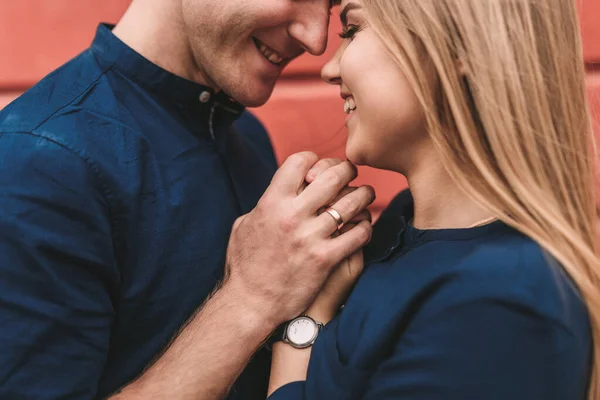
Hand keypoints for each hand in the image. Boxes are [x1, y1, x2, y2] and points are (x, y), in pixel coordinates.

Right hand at [224, 152, 375, 327]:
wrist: (250, 303)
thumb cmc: (245, 265)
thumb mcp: (244, 225)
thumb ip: (264, 205)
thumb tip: (278, 192)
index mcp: (271, 202)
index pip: (300, 162)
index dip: (314, 159)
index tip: (321, 166)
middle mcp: (291, 215)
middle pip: (332, 176)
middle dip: (346, 170)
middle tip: (351, 173)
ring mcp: (310, 237)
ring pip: (351, 203)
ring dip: (363, 195)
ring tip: (366, 194)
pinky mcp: (325, 259)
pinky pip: (357, 234)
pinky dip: (365, 226)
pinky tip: (363, 226)